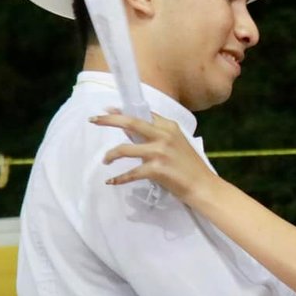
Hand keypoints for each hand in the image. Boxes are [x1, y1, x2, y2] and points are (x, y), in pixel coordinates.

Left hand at [91, 110, 216, 200]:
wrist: (203, 186)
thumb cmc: (190, 166)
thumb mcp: (176, 144)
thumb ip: (156, 136)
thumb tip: (130, 131)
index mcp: (169, 126)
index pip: (142, 113)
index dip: (122, 111)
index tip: (107, 109)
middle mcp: (163, 135)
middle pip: (131, 122)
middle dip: (109, 120)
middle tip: (93, 119)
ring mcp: (159, 152)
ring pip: (125, 149)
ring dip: (111, 155)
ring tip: (105, 161)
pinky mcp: (156, 169)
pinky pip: (130, 173)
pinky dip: (119, 178)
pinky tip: (111, 181)